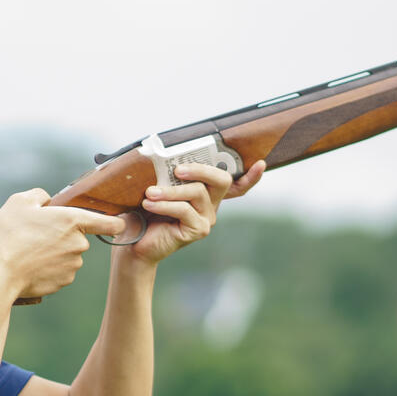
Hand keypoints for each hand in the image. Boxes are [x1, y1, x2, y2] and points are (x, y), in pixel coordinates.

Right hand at [0, 189, 127, 299]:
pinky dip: (50, 268)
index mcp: (73, 220)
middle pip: (81, 238)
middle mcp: (79, 244)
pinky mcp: (63, 282)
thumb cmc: (9, 235)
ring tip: (31, 250)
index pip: (112, 223)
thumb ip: (39, 195)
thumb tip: (47, 200)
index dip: (116, 222)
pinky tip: (32, 265)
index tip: (114, 222)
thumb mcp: (19, 202)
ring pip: (70, 255)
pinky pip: (61, 271)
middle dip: (65, 236)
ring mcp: (73, 265)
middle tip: (39, 234)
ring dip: (57, 252)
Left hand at [122, 159, 265, 265]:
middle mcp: (211, 204)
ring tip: (149, 193)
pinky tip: (149, 203)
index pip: (234, 184)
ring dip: (171, 191)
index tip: (261, 164)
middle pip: (221, 180)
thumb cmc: (145, 210)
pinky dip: (165, 204)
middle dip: (200, 169)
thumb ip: (167, 174)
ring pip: (198, 193)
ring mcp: (207, 218)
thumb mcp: (157, 186)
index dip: (250, 176)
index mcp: (205, 192)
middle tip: (177, 169)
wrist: (135, 240)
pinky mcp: (199, 230)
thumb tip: (163, 155)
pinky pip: (186, 210)